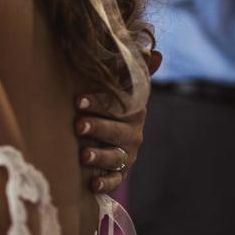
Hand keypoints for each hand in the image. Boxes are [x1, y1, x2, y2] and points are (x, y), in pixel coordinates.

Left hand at [76, 50, 159, 193]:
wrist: (109, 133)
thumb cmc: (109, 103)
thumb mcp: (120, 85)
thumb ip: (131, 69)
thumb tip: (157, 52)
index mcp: (133, 110)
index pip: (117, 105)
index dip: (98, 102)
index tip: (78, 100)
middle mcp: (133, 133)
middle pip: (116, 131)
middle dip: (97, 127)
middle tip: (78, 125)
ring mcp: (127, 154)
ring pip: (115, 156)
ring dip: (99, 156)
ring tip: (83, 155)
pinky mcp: (120, 172)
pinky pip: (115, 179)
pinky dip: (105, 182)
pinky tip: (93, 182)